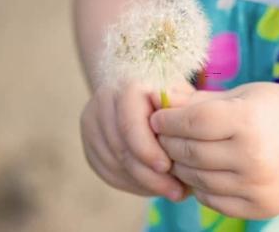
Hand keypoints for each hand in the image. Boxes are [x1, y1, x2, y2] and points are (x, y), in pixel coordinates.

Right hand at [80, 80, 194, 200]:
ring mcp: (93, 123)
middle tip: (176, 191)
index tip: (167, 167)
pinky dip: (132, 184)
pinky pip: (107, 172)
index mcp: (129, 87)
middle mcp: (105, 101)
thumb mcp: (182, 97)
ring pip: (114, 164)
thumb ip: (184, 114)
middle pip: (121, 148)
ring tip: (171, 191)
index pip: (130, 123)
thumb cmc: (171, 96)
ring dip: (143, 183)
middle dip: (149, 175)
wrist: (142, 89)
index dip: (147, 149)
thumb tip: (188, 140)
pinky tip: (153, 188)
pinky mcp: (89, 143)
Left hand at [150, 82, 278, 217]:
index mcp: (248, 121)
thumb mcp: (243, 94)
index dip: (168, 120)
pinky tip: (201, 172)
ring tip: (179, 153)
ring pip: (197, 179)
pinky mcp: (261, 207)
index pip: (192, 122)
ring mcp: (258, 186)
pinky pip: (213, 201)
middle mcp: (253, 156)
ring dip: (180, 166)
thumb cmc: (277, 109)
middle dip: (168, 143)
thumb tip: (160, 99)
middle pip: (191, 152)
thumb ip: (200, 100)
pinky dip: (200, 187)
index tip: (157, 119)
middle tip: (162, 136)